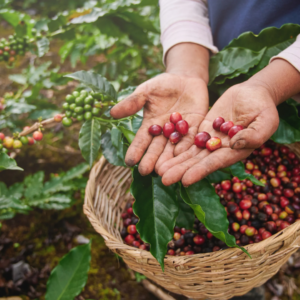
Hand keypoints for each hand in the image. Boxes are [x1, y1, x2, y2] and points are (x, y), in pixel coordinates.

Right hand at [110, 72, 208, 174]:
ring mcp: (180, 132)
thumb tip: (112, 113)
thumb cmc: (162, 85)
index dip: (136, 150)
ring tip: (163, 171)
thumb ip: (132, 102)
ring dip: (169, 160)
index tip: (129, 161)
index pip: (141, 140)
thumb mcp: (146, 91)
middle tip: (146, 171)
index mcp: (151, 126)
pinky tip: (182, 156)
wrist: (185, 79)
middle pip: (157, 149)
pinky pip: (191, 139)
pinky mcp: (196, 128)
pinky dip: (187, 147)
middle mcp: (164, 133)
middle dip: (151, 160)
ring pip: (173, 148)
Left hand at [157, 81, 279, 185]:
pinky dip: (176, 144)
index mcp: (235, 152)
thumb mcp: (265, 120)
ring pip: (190, 152)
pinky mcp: (203, 129)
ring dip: (174, 160)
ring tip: (158, 169)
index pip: (215, 163)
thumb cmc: (264, 107)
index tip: (185, 180)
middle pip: (197, 161)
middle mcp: (220, 149)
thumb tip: (233, 144)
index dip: (200, 171)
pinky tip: (163, 150)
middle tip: (163, 179)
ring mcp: (210, 139)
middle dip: (181, 170)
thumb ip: (254, 135)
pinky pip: (188, 137)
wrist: (253, 94)